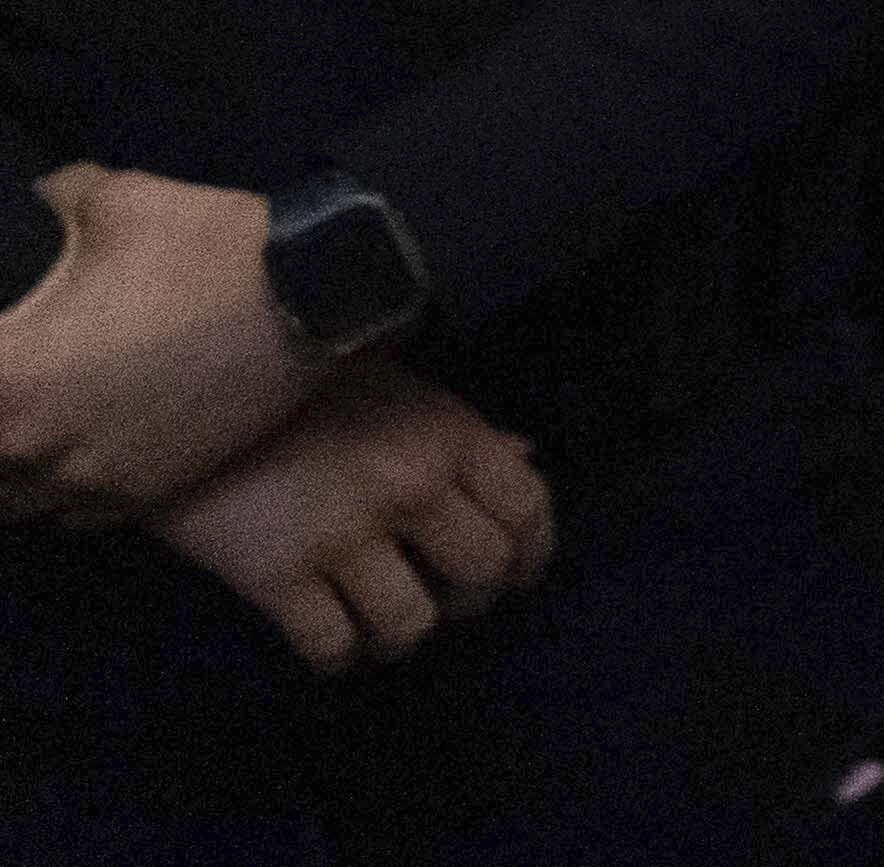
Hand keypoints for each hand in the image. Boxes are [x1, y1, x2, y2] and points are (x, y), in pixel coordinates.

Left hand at [0, 168, 321, 523]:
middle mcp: (32, 447)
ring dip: (9, 467)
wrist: (318, 295)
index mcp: (7, 380)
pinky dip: (56, 492)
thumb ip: (52, 200)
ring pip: (7, 503)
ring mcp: (89, 480)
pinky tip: (71, 455)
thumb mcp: (114, 198)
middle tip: (12, 389)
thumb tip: (42, 197)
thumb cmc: (206, 245)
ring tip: (27, 426)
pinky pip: (68, 517)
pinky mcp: (142, 495)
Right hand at [147, 362, 552, 672]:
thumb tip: (525, 458)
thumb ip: (463, 430)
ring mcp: (344, 536)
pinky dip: (341, 656)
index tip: (521, 574)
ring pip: (411, 624)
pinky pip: (332, 646)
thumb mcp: (399, 389)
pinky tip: (336, 640)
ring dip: (404, 635)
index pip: (528, 507)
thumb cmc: (304, 387)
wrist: (188, 395)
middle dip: (474, 599)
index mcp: (448, 436)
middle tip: (449, 600)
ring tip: (386, 625)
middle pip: (482, 574)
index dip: (534, 551)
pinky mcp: (277, 576)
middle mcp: (410, 488)